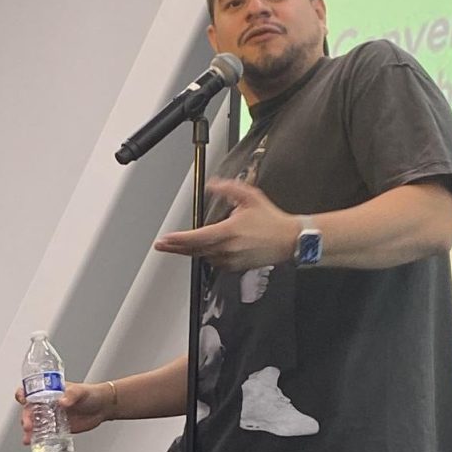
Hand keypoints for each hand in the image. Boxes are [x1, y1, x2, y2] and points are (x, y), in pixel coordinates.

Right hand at [15, 381, 113, 444]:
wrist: (102, 408)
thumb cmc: (90, 394)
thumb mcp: (80, 391)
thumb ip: (71, 395)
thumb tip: (62, 401)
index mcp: (49, 391)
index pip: (31, 391)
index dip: (23, 394)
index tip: (23, 400)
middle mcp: (47, 404)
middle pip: (29, 410)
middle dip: (26, 418)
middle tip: (28, 425)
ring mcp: (51, 417)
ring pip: (34, 424)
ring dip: (28, 432)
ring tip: (28, 439)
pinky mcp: (57, 428)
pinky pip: (44, 434)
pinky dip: (37, 439)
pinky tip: (33, 443)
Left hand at [154, 179, 300, 271]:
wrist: (288, 240)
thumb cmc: (272, 221)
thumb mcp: (249, 197)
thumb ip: (228, 189)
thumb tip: (213, 185)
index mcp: (228, 232)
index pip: (196, 238)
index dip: (178, 240)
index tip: (165, 239)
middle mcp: (227, 249)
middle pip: (194, 250)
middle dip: (176, 248)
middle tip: (162, 245)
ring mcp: (230, 260)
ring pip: (203, 256)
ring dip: (192, 251)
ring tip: (180, 246)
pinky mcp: (235, 267)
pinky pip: (214, 262)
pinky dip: (207, 255)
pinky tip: (205, 249)